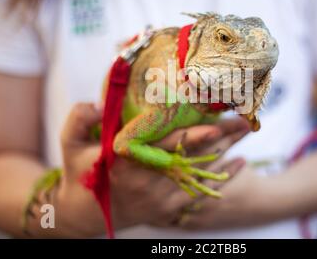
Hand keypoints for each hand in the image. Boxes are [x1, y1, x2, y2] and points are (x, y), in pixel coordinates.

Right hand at [56, 103, 249, 235]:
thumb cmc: (78, 173)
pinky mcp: (166, 208)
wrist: (84, 214)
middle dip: (221, 139)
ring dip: (226, 153)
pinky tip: (239, 164)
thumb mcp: (68, 144)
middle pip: (192, 158)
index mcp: (126, 163)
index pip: (165, 146)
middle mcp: (148, 182)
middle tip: (245, 120)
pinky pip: (199, 194)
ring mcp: (159, 199)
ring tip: (247, 131)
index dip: (192, 136)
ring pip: (200, 175)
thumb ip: (78, 119)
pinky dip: (220, 180)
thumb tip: (98, 102)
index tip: (216, 125)